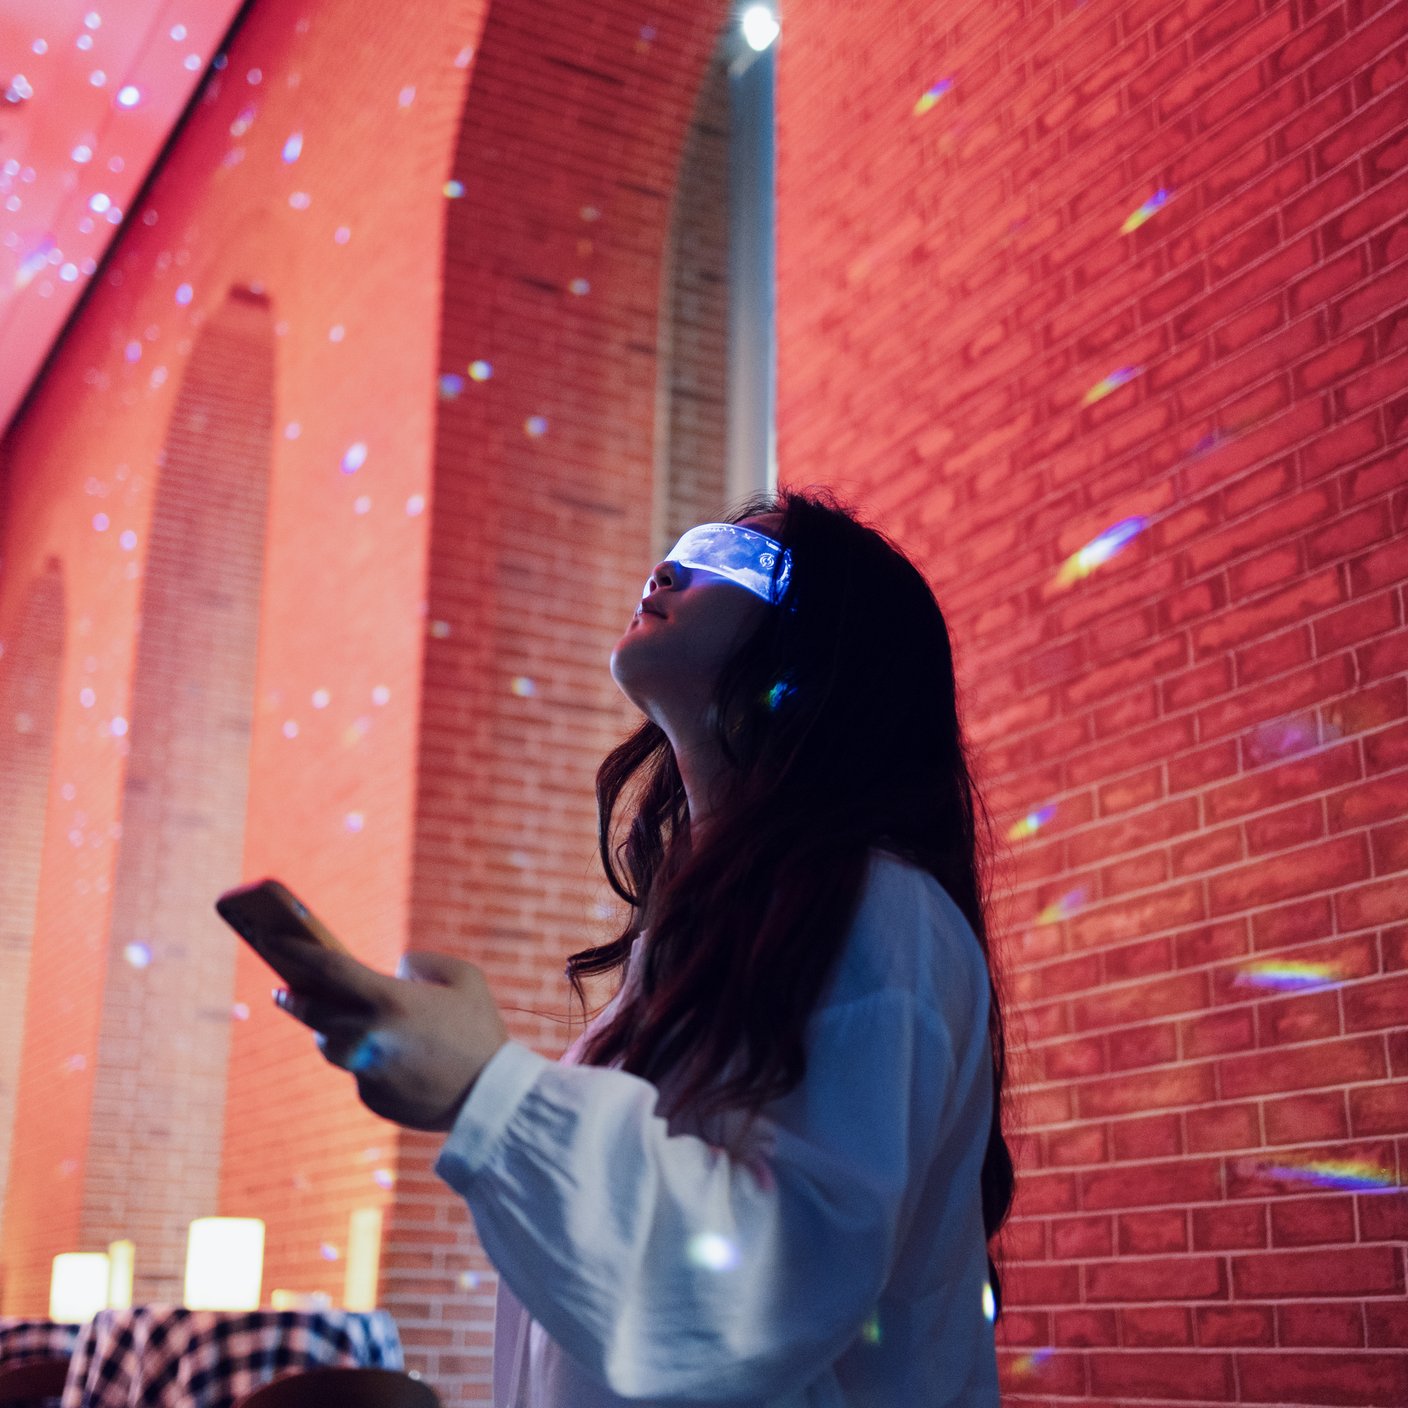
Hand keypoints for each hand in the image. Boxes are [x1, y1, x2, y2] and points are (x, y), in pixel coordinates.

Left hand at [265, 938, 508, 1130]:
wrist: (491, 1097)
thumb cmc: (481, 1031)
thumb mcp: (464, 978)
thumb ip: (421, 963)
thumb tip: (395, 970)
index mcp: (389, 1000)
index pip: (327, 968)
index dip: (295, 951)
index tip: (272, 940)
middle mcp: (367, 1035)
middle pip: (313, 1011)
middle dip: (293, 997)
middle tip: (283, 989)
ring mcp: (365, 1070)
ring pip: (329, 1044)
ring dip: (328, 1029)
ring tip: (333, 1019)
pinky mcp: (371, 1098)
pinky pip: (357, 1071)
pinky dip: (366, 1060)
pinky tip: (390, 1058)